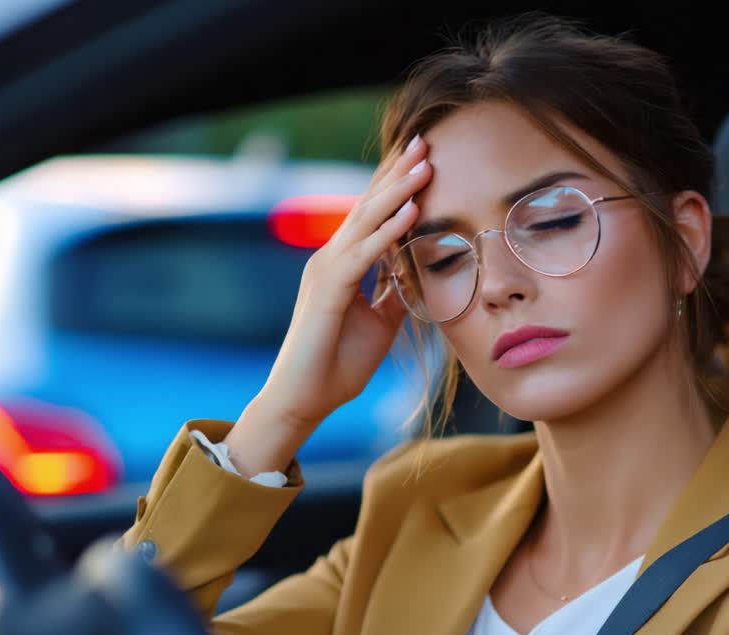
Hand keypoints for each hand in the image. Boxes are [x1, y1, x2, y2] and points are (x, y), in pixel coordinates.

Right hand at [226, 136, 431, 472]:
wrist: (303, 400)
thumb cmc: (337, 364)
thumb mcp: (379, 322)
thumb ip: (394, 292)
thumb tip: (416, 273)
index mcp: (342, 263)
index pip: (372, 214)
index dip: (396, 185)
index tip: (424, 157)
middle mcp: (330, 258)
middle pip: (368, 205)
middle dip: (397, 172)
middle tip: (425, 139)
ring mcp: (326, 270)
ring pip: (366, 220)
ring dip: (398, 191)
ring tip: (425, 163)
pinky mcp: (328, 290)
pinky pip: (364, 254)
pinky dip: (388, 231)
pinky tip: (411, 212)